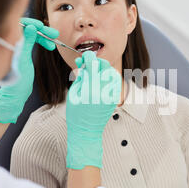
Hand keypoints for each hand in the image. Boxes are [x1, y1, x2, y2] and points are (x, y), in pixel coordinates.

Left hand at [0, 17, 58, 123]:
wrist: (16, 93)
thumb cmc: (17, 79)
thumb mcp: (23, 59)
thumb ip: (26, 42)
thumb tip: (31, 27)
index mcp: (9, 42)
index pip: (19, 25)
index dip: (32, 24)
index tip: (42, 27)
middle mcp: (12, 42)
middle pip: (28, 29)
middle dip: (42, 30)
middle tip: (54, 34)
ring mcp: (17, 46)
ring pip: (32, 35)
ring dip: (44, 36)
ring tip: (54, 41)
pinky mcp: (22, 52)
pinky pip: (33, 42)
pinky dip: (41, 42)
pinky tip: (50, 46)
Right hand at [66, 51, 121, 168]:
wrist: (86, 132)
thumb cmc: (76, 114)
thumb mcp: (74, 93)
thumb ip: (80, 77)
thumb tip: (84, 62)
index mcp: (90, 90)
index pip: (93, 66)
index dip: (89, 58)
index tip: (85, 56)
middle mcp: (103, 92)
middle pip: (105, 68)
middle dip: (98, 62)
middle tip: (90, 62)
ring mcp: (111, 96)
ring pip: (112, 74)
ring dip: (104, 69)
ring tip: (95, 72)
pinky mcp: (115, 99)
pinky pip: (115, 83)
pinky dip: (108, 78)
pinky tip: (100, 80)